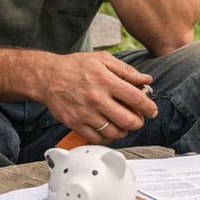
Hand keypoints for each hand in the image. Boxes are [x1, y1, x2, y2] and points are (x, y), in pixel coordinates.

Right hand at [42, 51, 156, 143]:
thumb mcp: (103, 60)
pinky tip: (109, 129)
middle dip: (138, 122)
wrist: (48, 76)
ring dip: (124, 131)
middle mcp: (96, 98)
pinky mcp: (75, 123)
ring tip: (124, 124)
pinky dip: (107, 137)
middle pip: (128, 120)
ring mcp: (85, 113)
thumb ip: (127, 71)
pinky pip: (97, 138)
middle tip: (139, 119)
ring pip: (114, 132)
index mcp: (106, 80)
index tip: (152, 110)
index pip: (136, 98)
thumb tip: (146, 80)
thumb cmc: (75, 66)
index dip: (149, 107)